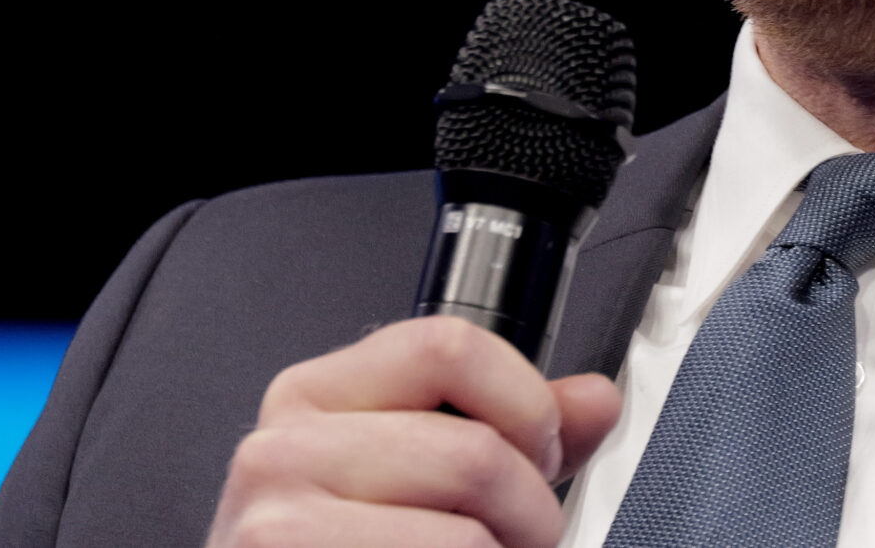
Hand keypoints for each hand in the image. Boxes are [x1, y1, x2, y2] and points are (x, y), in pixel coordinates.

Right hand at [206, 315, 623, 546]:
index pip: (450, 345)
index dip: (525, 404)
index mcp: (314, 396)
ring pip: (470, 537)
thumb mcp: (412, 475)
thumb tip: (595, 401)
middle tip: (517, 539)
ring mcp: (280, 525)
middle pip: (476, 454)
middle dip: (531, 513)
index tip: (537, 452)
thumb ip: (508, 431)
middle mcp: (282, 449)